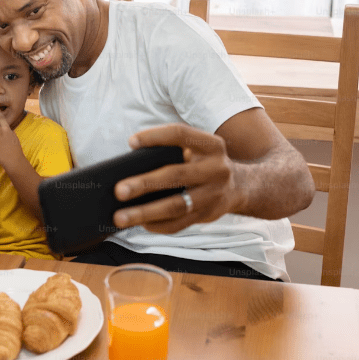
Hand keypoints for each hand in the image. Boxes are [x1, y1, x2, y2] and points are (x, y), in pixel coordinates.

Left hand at [112, 124, 239, 233]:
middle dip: (144, 184)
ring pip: (176, 205)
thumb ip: (173, 150)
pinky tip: (140, 223)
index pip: (180, 134)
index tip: (131, 143)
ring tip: (120, 217)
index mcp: (211, 145)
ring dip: (145, 212)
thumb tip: (131, 162)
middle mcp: (216, 168)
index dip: (155, 137)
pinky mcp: (208, 215)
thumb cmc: (205, 163)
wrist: (239, 186)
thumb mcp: (198, 148)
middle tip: (119, 191)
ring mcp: (213, 194)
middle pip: (175, 175)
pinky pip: (180, 223)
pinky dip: (157, 225)